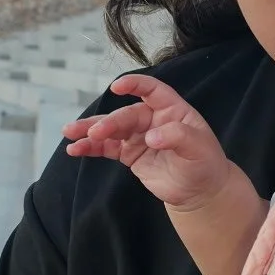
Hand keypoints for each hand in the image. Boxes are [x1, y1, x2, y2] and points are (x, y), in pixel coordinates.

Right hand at [64, 75, 230, 210]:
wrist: (199, 190)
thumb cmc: (205, 163)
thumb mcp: (199, 149)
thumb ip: (178, 137)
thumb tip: (151, 137)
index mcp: (172, 110)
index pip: (152, 90)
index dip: (135, 85)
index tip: (117, 87)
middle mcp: (152, 119)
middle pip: (126, 115)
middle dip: (109, 122)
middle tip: (95, 133)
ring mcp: (138, 135)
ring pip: (111, 129)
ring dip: (90, 130)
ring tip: (70, 133)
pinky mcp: (128, 153)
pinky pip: (106, 147)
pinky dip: (90, 148)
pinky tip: (74, 149)